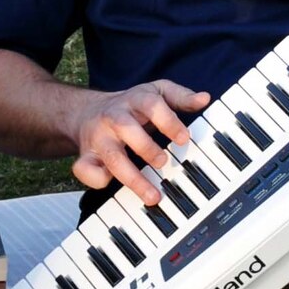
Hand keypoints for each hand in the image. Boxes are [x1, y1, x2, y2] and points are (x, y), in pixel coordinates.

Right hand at [66, 81, 210, 204]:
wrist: (87, 112)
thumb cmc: (130, 106)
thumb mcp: (156, 93)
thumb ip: (180, 97)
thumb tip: (203, 99)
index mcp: (135, 100)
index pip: (152, 105)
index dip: (168, 121)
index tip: (184, 138)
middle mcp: (115, 117)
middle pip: (127, 128)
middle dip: (146, 148)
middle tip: (163, 163)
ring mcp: (99, 137)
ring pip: (111, 157)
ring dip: (132, 177)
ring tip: (152, 196)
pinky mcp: (86, 155)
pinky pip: (85, 169)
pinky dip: (96, 179)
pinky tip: (112, 185)